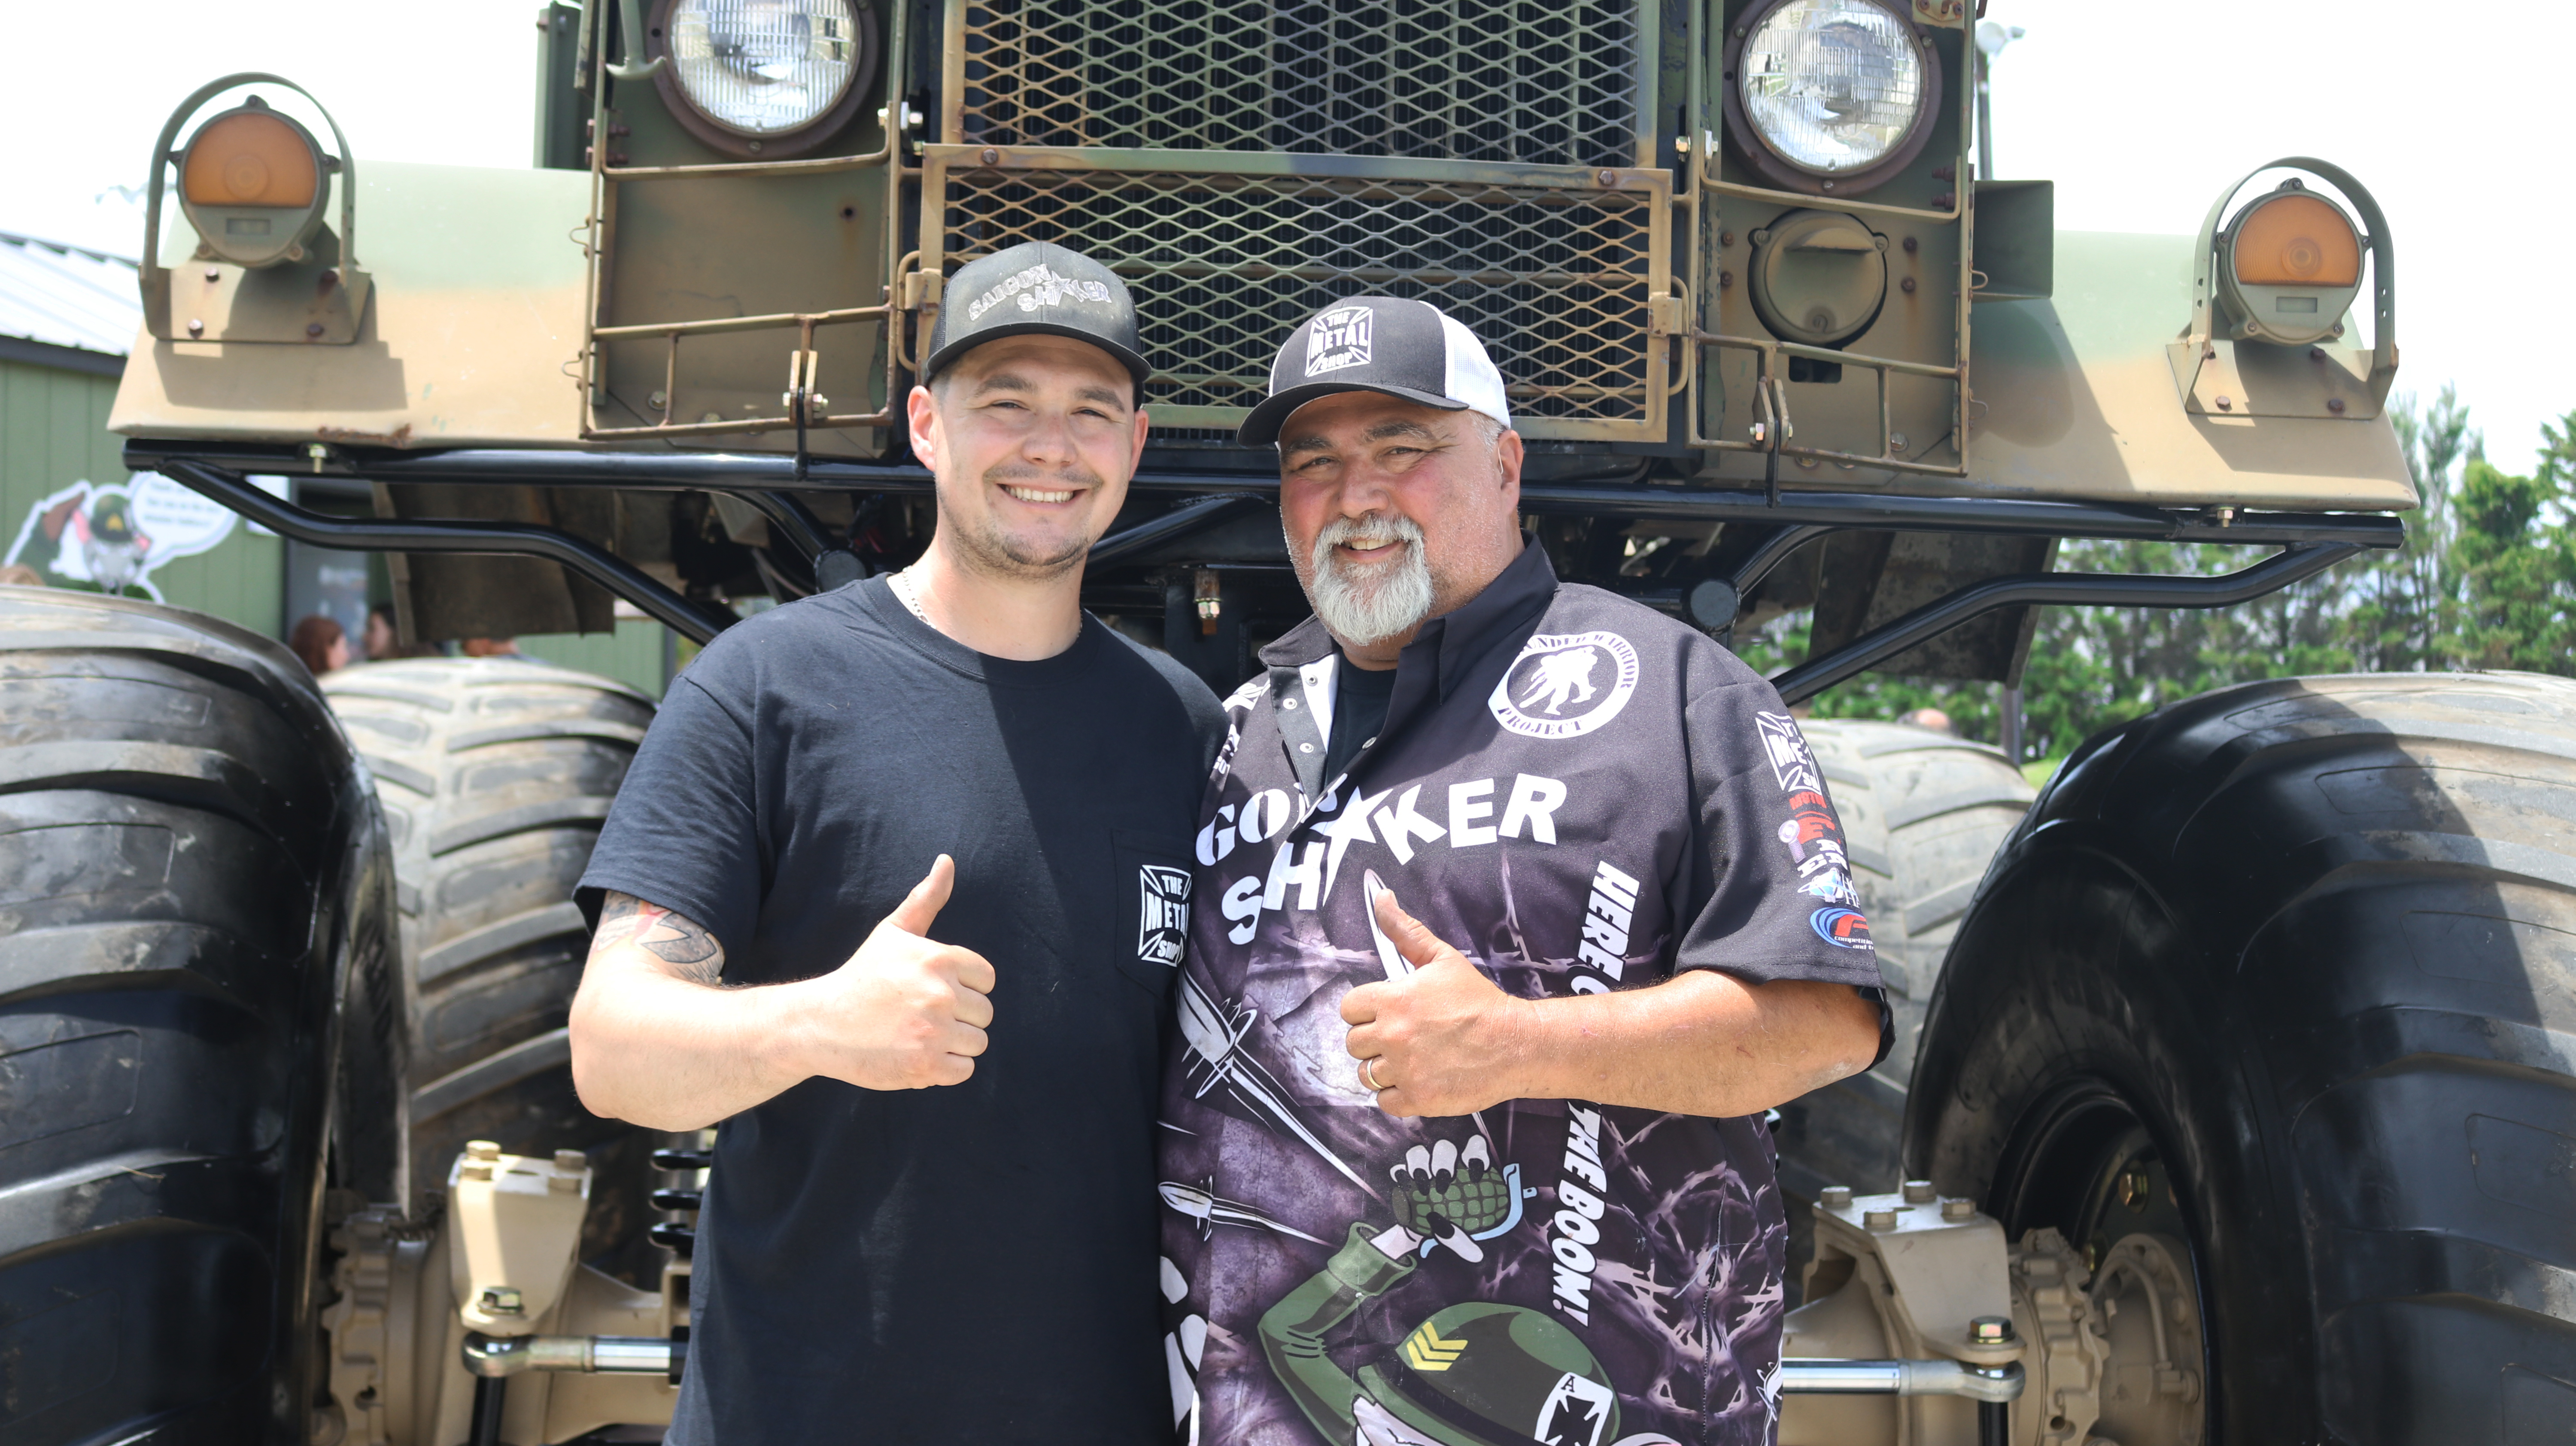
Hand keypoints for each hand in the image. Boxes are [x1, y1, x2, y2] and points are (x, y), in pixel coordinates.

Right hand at [790, 855, 995, 1089]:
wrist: (820, 1023)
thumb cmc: (862, 976)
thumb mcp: (894, 932)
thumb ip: (926, 898)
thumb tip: (947, 860)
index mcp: (939, 959)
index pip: (986, 979)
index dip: (963, 987)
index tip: (932, 990)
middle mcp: (940, 993)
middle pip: (984, 1013)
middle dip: (958, 1017)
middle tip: (920, 1016)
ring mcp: (933, 1032)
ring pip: (977, 1042)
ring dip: (953, 1044)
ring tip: (918, 1035)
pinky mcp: (925, 1066)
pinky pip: (964, 1070)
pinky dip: (945, 1069)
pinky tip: (917, 1055)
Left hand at [1342, 890, 1538, 1117]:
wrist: (1515, 1043)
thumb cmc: (1479, 1001)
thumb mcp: (1443, 958)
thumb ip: (1406, 931)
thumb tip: (1381, 898)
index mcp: (1393, 1000)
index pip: (1349, 1008)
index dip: (1366, 1010)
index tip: (1386, 1012)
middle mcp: (1393, 1036)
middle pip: (1353, 1043)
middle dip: (1374, 1039)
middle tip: (1402, 1036)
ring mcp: (1404, 1070)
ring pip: (1366, 1074)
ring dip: (1383, 1068)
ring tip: (1410, 1059)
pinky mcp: (1417, 1098)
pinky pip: (1384, 1102)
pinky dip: (1397, 1094)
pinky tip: (1417, 1079)